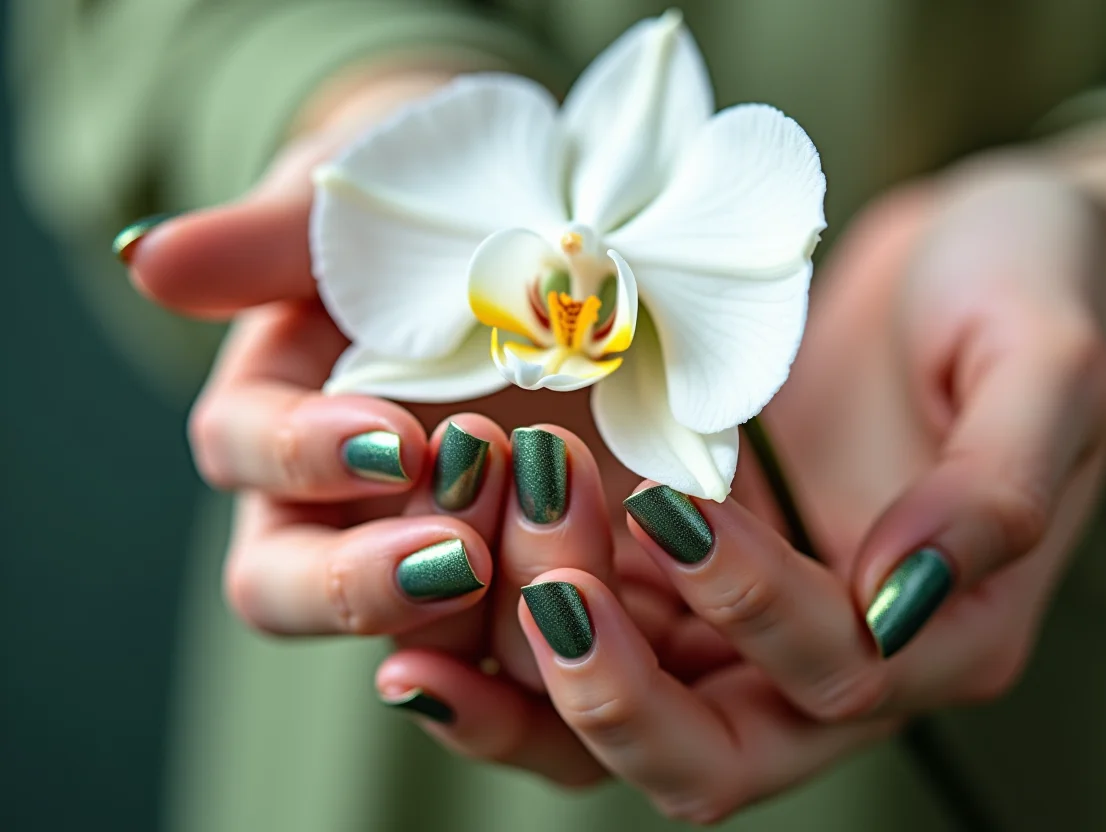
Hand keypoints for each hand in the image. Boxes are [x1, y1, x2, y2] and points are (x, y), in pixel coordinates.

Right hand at [123, 65, 753, 762]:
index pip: (242, 453)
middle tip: (456, 552)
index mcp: (274, 411)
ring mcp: (427, 543)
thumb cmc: (421, 206)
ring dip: (469, 605)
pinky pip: (515, 634)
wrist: (533, 229)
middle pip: (289, 586)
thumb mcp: (354, 207)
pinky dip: (549, 627)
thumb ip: (265, 240)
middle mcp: (331, 502)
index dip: (302, 454)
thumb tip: (143, 258)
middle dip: (360, 583)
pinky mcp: (520, 567)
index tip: (393, 437)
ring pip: (407, 632)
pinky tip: (606, 598)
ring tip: (555, 537)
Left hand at [373, 138, 1105, 821]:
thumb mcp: (1048, 363)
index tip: (670, 501)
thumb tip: (901, 600)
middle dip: (612, 689)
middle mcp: (849, 661)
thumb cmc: (1027, 286)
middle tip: (540, 583)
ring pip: (629, 712)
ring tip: (457, 565)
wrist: (970, 249)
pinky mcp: (693, 576)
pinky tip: (458, 550)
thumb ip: (997, 489)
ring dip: (538, 662)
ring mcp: (756, 626)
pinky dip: (524, 611)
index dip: (748, 603)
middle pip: (711, 756)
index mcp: (951, 634)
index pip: (835, 673)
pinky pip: (600, 628)